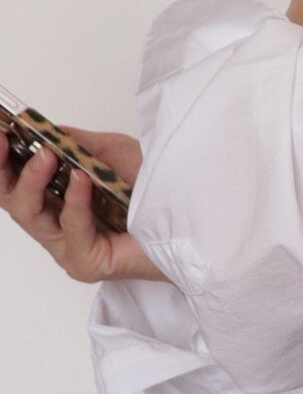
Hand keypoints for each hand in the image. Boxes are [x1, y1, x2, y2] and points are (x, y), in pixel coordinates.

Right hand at [1, 126, 169, 284]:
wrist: (193, 223)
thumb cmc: (157, 195)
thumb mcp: (112, 155)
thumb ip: (76, 144)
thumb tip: (45, 129)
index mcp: (59, 206)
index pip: (15, 185)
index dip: (1, 160)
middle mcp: (59, 229)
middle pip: (12, 201)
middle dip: (3, 167)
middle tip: (4, 139)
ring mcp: (69, 249)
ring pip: (30, 215)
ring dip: (34, 180)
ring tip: (48, 155)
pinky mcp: (87, 263)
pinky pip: (71, 228)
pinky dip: (74, 200)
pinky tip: (81, 179)